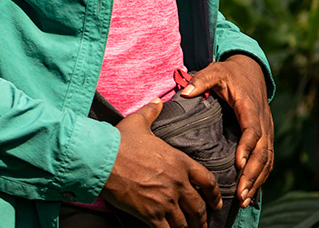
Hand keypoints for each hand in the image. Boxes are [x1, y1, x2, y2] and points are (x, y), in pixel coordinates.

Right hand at [102, 98, 221, 227]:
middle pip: (198, 207)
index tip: (216, 201)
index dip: (215, 194)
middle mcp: (176, 183)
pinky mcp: (150, 214)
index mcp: (178, 162)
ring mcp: (164, 201)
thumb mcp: (138, 122)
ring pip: (184, 222)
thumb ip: (152, 112)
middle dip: (202, 218)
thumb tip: (157, 103)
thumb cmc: (120, 141)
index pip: (207, 180)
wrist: (102, 159)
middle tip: (202, 223)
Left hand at [181, 54, 273, 208]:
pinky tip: (250, 193)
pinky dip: (261, 177)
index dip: (247, 147)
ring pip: (267, 160)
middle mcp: (262, 121)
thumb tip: (185, 93)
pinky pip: (267, 160)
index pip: (252, 130)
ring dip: (258, 180)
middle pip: (263, 152)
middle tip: (241, 193)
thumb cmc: (230, 73)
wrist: (251, 70)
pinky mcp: (265, 137)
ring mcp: (266, 130)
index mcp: (250, 107)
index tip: (238, 163)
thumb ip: (201, 80)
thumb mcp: (215, 71)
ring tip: (244, 199)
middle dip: (253, 174)